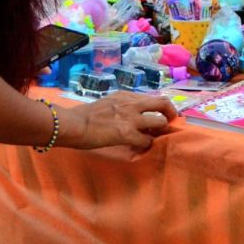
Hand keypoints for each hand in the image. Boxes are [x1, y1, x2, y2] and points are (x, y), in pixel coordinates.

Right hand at [57, 92, 177, 149]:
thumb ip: (121, 106)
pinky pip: (147, 140)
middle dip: (171, 113)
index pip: (151, 97)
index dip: (159, 107)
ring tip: (154, 137)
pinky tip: (140, 147)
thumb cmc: (84, 116)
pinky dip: (147, 145)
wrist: (72, 124)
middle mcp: (131, 103)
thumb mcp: (107, 103)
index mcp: (125, 96)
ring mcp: (130, 118)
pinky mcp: (126, 133)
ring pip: (160, 121)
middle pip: (163, 103)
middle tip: (170, 122)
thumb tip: (130, 115)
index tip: (161, 114)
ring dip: (160, 131)